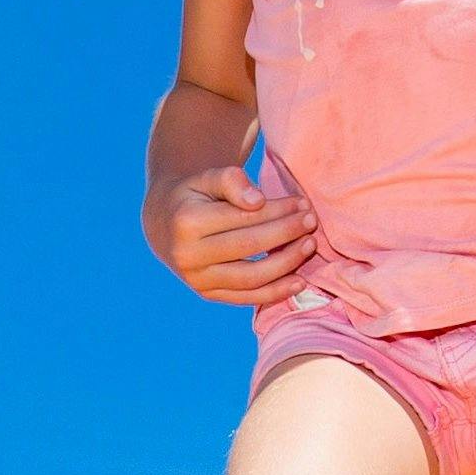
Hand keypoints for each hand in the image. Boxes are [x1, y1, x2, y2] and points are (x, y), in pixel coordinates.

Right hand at [150, 162, 322, 308]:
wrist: (164, 223)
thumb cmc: (194, 195)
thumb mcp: (207, 177)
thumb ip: (231, 180)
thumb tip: (258, 201)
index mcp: (187, 222)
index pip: (242, 217)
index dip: (277, 210)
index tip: (302, 203)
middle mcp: (188, 255)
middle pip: (248, 246)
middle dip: (286, 234)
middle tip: (311, 222)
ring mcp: (196, 279)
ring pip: (250, 277)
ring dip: (286, 263)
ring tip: (309, 246)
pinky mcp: (206, 294)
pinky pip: (246, 297)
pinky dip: (274, 293)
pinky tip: (299, 281)